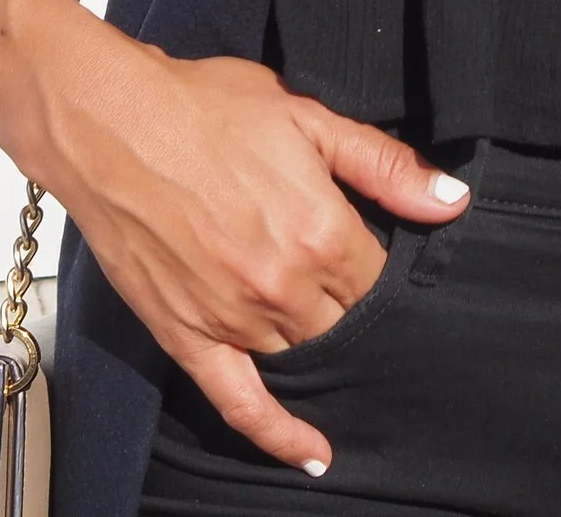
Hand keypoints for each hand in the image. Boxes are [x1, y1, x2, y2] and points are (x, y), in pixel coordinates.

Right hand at [41, 40, 471, 476]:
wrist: (107, 121)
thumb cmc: (204, 108)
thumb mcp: (308, 118)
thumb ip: (384, 165)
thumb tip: (453, 201)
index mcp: (322, 230)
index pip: (382, 280)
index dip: (382, 268)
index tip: (378, 258)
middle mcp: (282, 285)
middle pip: (346, 323)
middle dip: (353, 307)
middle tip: (348, 289)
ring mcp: (233, 318)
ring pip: (304, 357)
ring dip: (320, 348)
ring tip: (333, 340)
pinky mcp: (187, 338)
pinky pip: (240, 404)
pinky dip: (279, 434)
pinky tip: (313, 454)